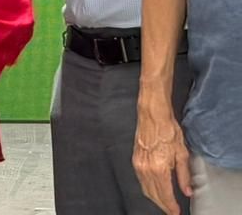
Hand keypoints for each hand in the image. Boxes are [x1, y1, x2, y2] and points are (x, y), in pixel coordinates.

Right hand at [134, 99, 192, 213]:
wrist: (152, 115)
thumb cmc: (168, 130)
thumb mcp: (182, 154)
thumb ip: (184, 175)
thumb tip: (186, 191)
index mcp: (159, 168)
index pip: (165, 194)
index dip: (171, 206)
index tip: (176, 212)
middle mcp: (146, 168)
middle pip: (153, 194)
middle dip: (162, 205)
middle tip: (171, 210)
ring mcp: (138, 164)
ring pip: (145, 188)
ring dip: (154, 198)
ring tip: (164, 202)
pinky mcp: (134, 159)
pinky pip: (140, 179)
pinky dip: (147, 188)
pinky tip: (154, 188)